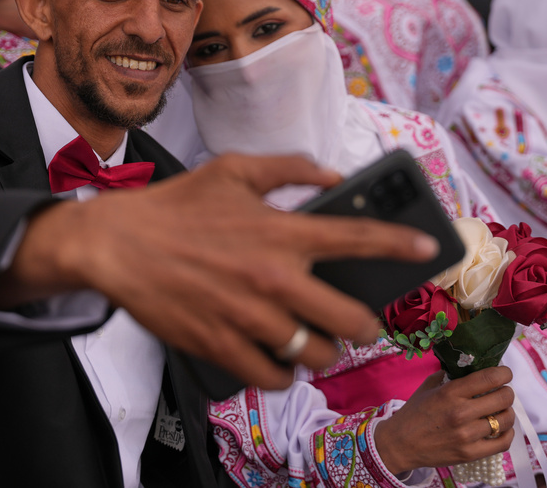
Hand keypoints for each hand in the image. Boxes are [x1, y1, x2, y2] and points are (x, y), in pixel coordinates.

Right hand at [0, 154, 439, 389]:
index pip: (359, 238)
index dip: (402, 243)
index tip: (430, 248)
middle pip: (350, 320)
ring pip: (315, 355)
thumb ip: (291, 169)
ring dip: (323, 352)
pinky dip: (283, 372)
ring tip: (315, 342)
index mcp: (283, 231)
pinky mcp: (221, 346)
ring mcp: (249, 317)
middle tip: (359, 322)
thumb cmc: (177, 206)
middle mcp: (275, 278)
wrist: (116, 243)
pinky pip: (272, 377)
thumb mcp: (235, 170)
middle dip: (365, 325)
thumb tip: (334, 176)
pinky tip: (279, 360)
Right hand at [374, 367, 514, 474]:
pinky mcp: (470, 454)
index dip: (504, 373)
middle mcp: (461, 413)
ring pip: (505, 420)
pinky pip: (502, 443)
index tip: (505, 373)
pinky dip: (508, 434)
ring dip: (507, 412)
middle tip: (502, 391)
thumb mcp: (428, 386)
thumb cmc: (414, 412)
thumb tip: (469, 366)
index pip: (489, 378)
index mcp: (450, 393)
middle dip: (507, 392)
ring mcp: (466, 435)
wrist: (400, 444)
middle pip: (503, 398)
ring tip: (501, 410)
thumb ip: (449, 374)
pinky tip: (502, 428)